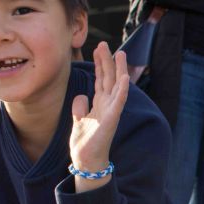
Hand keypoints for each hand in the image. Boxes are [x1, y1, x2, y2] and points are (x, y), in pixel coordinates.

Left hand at [70, 42, 128, 192]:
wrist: (86, 160)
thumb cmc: (84, 143)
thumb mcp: (79, 120)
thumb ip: (80, 107)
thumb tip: (81, 96)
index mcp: (99, 105)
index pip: (101, 80)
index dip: (100, 64)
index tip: (98, 49)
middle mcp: (107, 106)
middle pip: (109, 78)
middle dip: (108, 61)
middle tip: (106, 43)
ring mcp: (111, 112)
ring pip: (116, 86)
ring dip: (119, 70)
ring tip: (120, 54)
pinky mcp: (111, 119)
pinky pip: (119, 102)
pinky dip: (122, 90)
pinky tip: (124, 78)